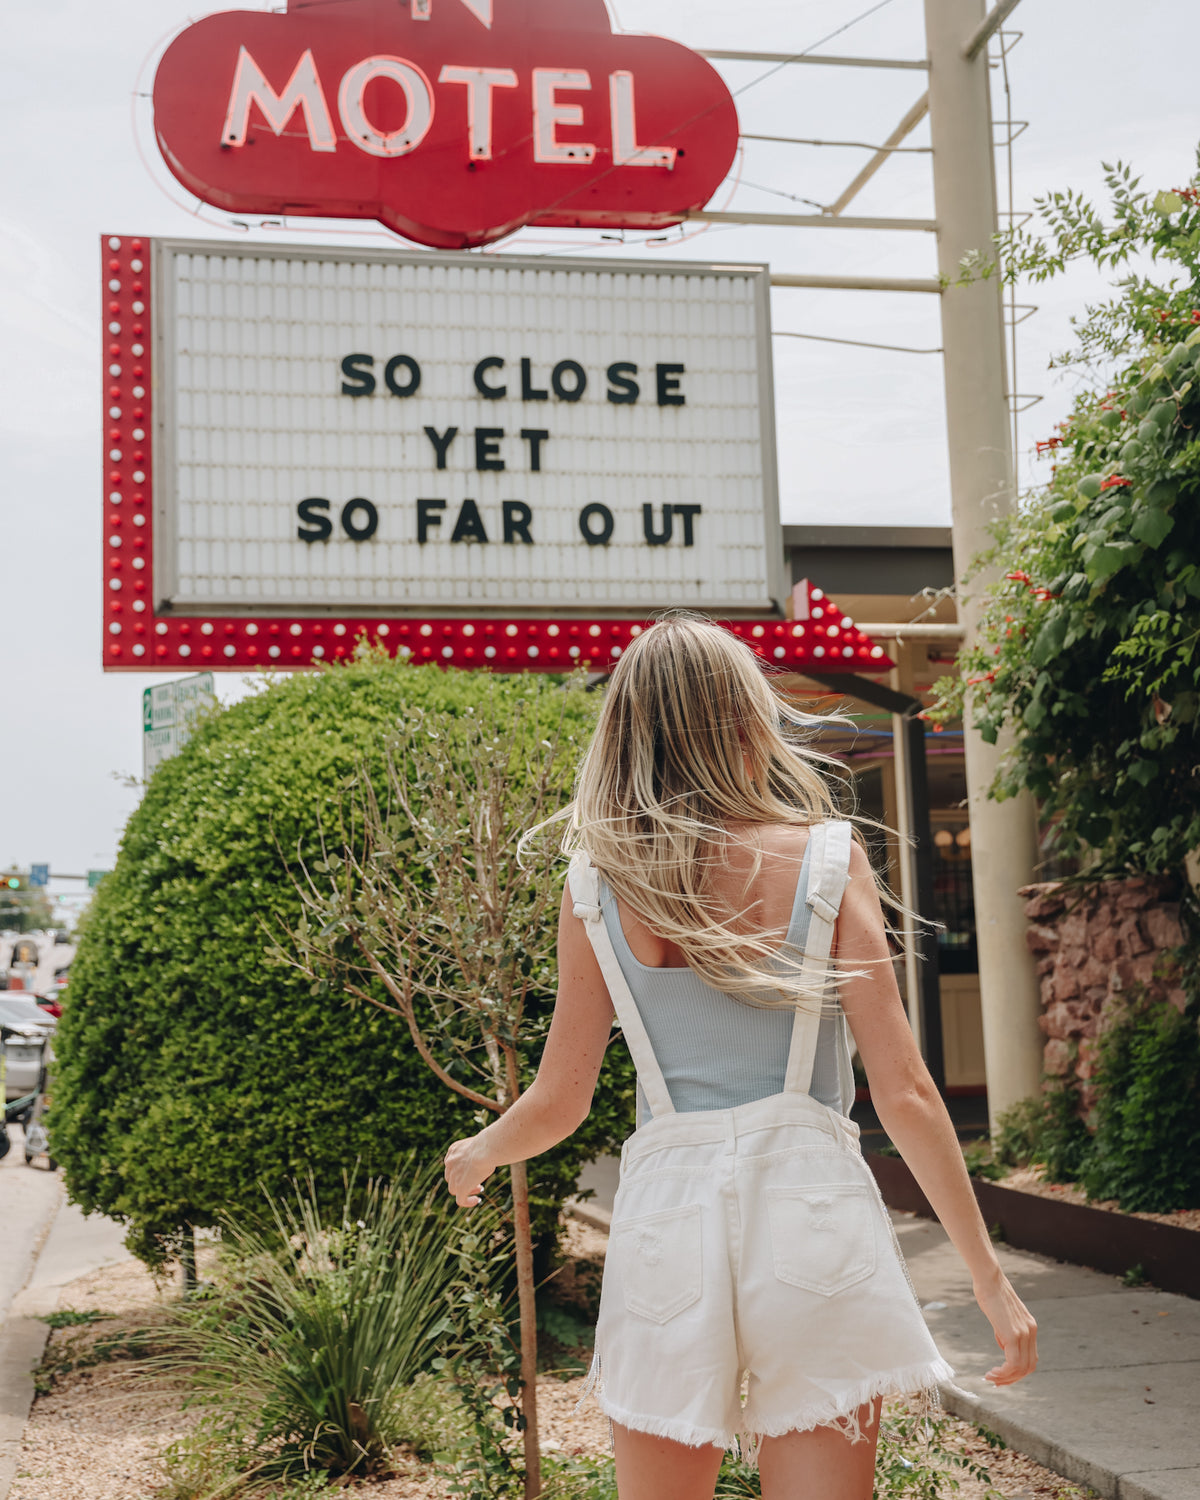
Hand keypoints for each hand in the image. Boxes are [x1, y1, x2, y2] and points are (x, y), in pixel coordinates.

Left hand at [444, 1135, 494, 1207]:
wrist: (486, 1149)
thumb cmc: (490, 1144)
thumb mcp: (480, 1144)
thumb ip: (479, 1150)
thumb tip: (490, 1152)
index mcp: (453, 1150)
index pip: (452, 1163)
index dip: (461, 1169)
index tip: (473, 1170)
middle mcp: (450, 1162)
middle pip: (451, 1177)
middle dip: (462, 1180)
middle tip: (477, 1180)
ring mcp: (454, 1176)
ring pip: (454, 1189)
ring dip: (465, 1190)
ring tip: (480, 1188)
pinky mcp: (460, 1188)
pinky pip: (460, 1200)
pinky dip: (468, 1202)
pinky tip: (477, 1200)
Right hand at [974, 1267, 1037, 1384]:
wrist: (989, 1278)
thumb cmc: (991, 1293)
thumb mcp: (1002, 1316)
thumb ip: (1006, 1331)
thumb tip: (1003, 1346)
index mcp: (1030, 1327)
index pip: (1030, 1358)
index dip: (1017, 1372)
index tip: (1001, 1376)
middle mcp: (1031, 1332)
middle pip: (1028, 1367)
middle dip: (1012, 1379)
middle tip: (995, 1382)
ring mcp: (1024, 1333)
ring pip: (1021, 1368)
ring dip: (1006, 1378)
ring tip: (991, 1378)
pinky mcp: (1013, 1334)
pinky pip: (1013, 1363)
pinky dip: (1003, 1372)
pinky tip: (992, 1372)